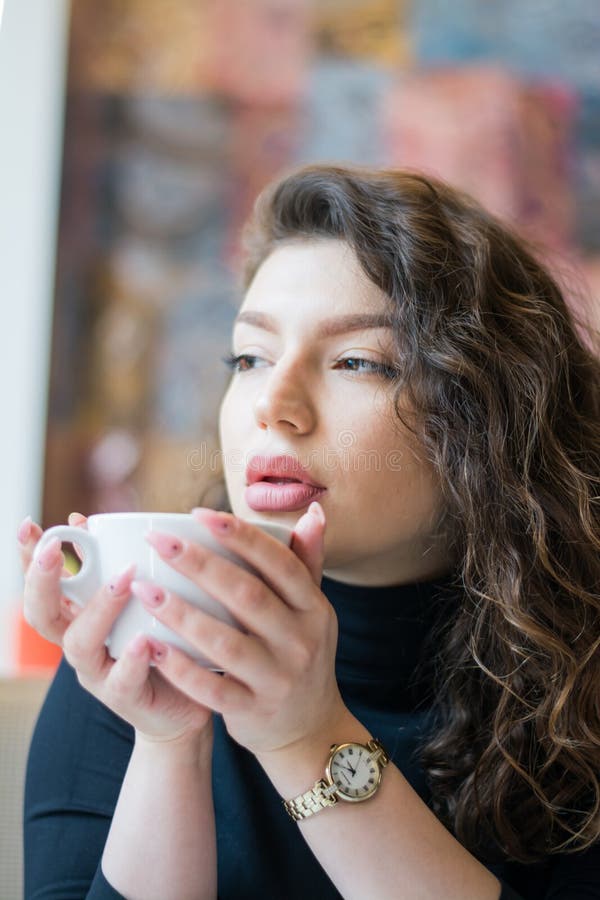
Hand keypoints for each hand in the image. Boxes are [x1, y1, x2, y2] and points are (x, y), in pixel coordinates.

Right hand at [17, 514, 212, 744]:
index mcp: (77, 617)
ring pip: (79, 644)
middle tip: (55, 546)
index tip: (27, 526)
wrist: (187, 704)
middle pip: (43, 615)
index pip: (41, 585)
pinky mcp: (126, 698)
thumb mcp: (136, 599)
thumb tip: (85, 518)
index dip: (28, 558)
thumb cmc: (161, 643)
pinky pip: (122, 679)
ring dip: (99, 607)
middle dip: (43, 579)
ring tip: (123, 578)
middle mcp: (78, 644)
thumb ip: (112, 564)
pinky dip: (131, 658)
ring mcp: (97, 673)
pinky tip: (143, 639)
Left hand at [131, 502, 348, 755]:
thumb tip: (312, 513)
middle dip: (199, 564)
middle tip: (158, 540)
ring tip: (144, 588)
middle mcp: (300, 641)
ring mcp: (277, 678)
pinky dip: (180, 667)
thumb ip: (308, 562)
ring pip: (224, 641)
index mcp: (314, 609)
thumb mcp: (313, 610)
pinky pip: (211, 687)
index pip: (278, 563)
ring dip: (181, 613)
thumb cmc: (301, 654)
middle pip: (247, 595)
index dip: (240, 536)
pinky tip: (150, 645)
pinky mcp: (251, 710)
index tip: (199, 514)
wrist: (310, 730)